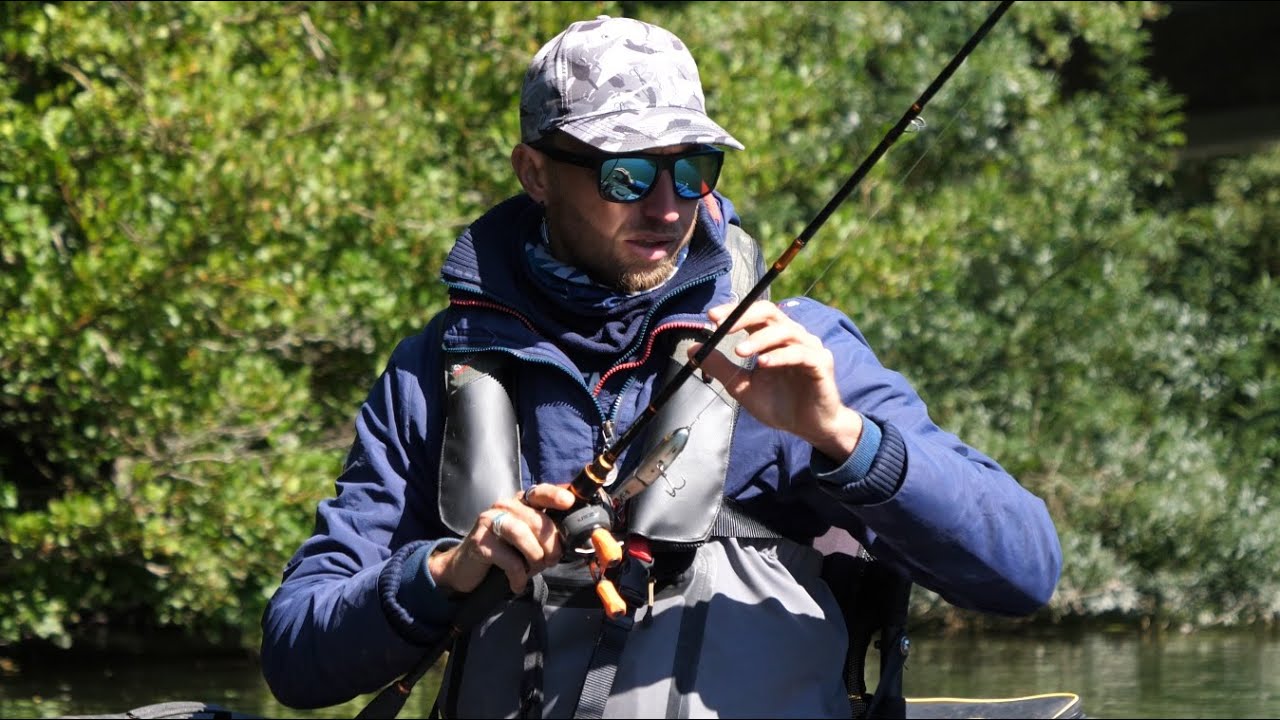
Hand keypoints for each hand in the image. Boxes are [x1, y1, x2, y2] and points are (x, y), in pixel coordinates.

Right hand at [427, 483, 576, 593]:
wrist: (466, 568)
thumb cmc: (504, 554)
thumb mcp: (528, 540)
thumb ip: (546, 534)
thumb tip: (572, 539)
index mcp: (519, 502)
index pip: (540, 493)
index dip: (555, 495)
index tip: (569, 502)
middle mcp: (504, 506)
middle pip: (537, 520)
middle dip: (551, 545)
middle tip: (551, 561)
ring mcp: (489, 521)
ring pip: (522, 535)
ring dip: (535, 558)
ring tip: (532, 570)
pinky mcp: (480, 542)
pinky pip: (510, 560)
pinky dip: (518, 575)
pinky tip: (517, 583)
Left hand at [689, 300, 862, 459]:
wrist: (809, 428)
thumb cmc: (779, 405)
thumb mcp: (742, 387)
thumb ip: (721, 367)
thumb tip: (693, 349)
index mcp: (774, 338)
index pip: (754, 313)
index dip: (734, 311)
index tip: (711, 316)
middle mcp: (793, 337)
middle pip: (770, 312)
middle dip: (744, 316)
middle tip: (721, 325)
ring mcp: (809, 348)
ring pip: (785, 331)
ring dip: (759, 339)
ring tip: (739, 351)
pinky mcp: (821, 364)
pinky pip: (800, 354)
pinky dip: (780, 356)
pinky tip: (763, 363)